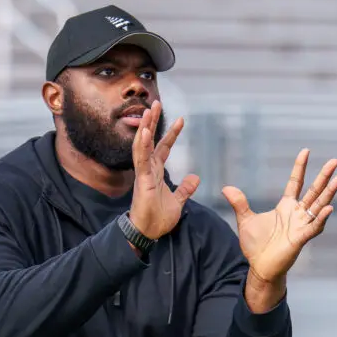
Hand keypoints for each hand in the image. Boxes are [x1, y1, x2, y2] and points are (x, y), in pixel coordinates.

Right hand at [128, 100, 200, 239]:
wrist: (147, 233)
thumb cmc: (157, 218)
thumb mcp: (177, 201)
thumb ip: (185, 189)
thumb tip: (195, 177)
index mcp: (155, 172)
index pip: (163, 148)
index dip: (171, 134)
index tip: (180, 120)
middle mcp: (148, 170)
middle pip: (150, 141)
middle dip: (153, 122)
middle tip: (156, 103)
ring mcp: (143, 174)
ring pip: (143, 145)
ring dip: (146, 127)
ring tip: (149, 110)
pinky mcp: (142, 180)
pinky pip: (141, 159)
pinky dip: (143, 144)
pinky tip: (146, 131)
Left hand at [222, 149, 336, 285]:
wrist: (259, 267)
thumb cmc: (256, 246)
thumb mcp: (245, 220)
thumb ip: (239, 203)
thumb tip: (226, 188)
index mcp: (285, 207)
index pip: (296, 182)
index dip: (300, 167)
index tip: (306, 151)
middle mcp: (297, 214)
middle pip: (314, 191)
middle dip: (324, 176)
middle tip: (335, 161)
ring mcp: (301, 225)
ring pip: (319, 205)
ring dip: (330, 192)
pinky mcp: (301, 238)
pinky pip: (314, 226)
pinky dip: (321, 218)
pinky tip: (329, 208)